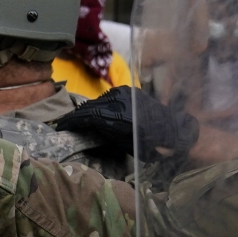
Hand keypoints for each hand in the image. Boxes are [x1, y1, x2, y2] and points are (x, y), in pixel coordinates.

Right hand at [51, 87, 195, 164]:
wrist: (176, 130)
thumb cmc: (152, 145)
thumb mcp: (125, 145)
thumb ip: (105, 134)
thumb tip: (88, 130)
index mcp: (117, 116)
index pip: (86, 115)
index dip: (72, 121)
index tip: (61, 126)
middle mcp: (119, 100)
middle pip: (89, 106)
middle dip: (77, 116)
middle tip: (67, 125)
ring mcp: (124, 93)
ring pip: (98, 100)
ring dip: (89, 110)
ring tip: (80, 121)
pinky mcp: (129, 91)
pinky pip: (108, 98)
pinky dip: (99, 105)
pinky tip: (97, 114)